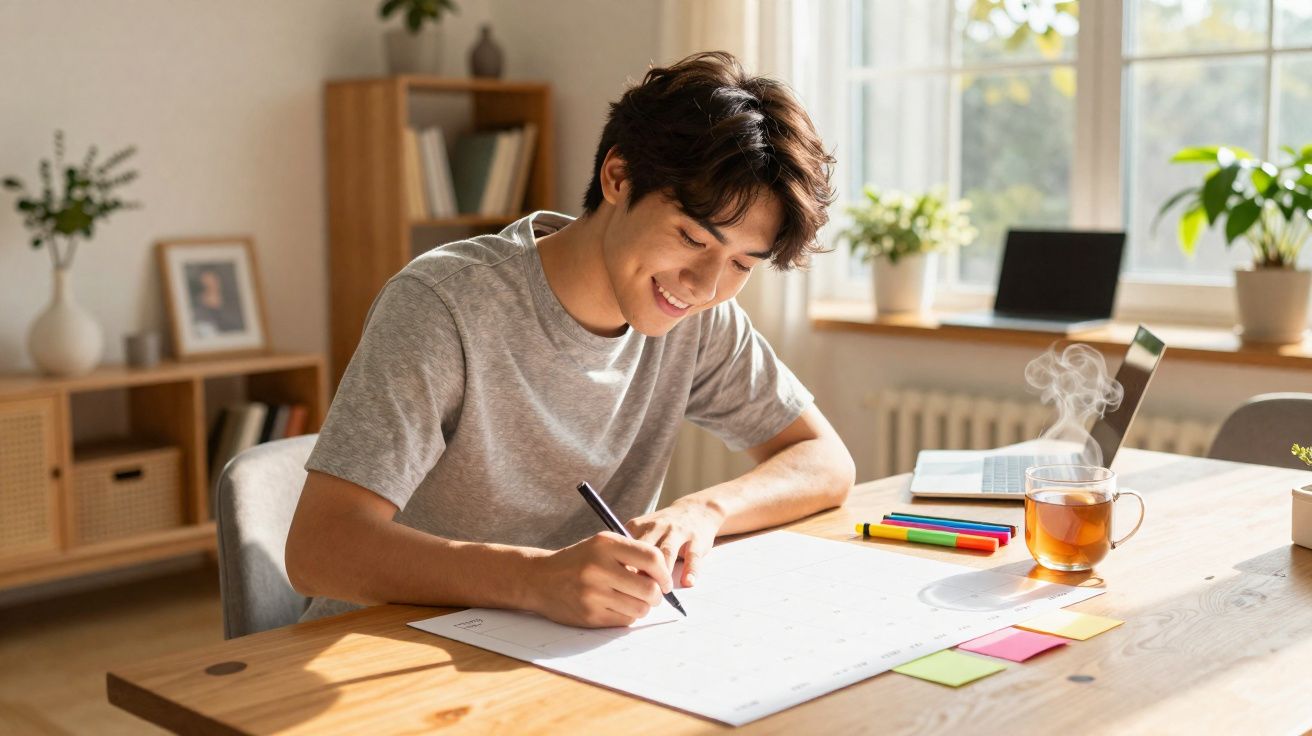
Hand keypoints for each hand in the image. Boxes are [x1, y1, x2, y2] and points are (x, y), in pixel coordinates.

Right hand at [525, 531, 671, 627]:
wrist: (540, 579)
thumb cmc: (578, 561)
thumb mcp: (601, 545)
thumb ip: (631, 555)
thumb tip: (664, 578)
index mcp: (605, 544)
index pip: (652, 558)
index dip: (664, 573)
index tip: (665, 580)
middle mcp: (598, 568)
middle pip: (649, 589)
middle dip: (657, 595)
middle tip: (653, 595)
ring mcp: (593, 594)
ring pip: (640, 609)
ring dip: (642, 607)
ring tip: (632, 600)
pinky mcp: (589, 615)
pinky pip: (625, 621)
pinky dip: (627, 616)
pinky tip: (616, 606)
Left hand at [625, 497, 723, 587]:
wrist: (695, 510)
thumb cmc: (663, 530)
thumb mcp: (643, 533)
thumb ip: (631, 553)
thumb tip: (622, 583)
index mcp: (638, 527)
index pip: (625, 550)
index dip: (624, 570)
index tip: (624, 588)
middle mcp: (656, 527)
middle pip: (644, 551)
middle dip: (642, 574)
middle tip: (641, 594)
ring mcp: (677, 532)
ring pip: (667, 553)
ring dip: (663, 575)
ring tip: (662, 591)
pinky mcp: (696, 539)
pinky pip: (692, 556)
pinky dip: (690, 570)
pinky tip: (687, 582)